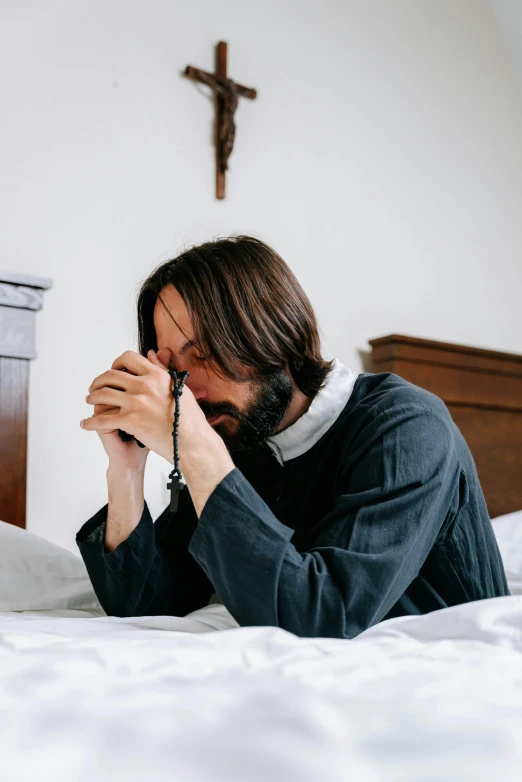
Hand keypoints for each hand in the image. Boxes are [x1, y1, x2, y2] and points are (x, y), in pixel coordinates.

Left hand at [81, 349, 220, 464]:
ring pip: (103, 394)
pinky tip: (86, 424)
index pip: (129, 358)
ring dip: (92, 397)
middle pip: (111, 375)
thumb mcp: (178, 388)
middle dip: (99, 380)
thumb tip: (152, 354)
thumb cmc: (190, 419)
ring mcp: (136, 402)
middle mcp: (144, 385)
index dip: (117, 363)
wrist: (191, 442)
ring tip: (90, 401)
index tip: (114, 370)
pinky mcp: (129, 420)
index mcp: (156, 376)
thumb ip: (162, 370)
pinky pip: (102, 419)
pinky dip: (91, 422)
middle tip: (95, 387)